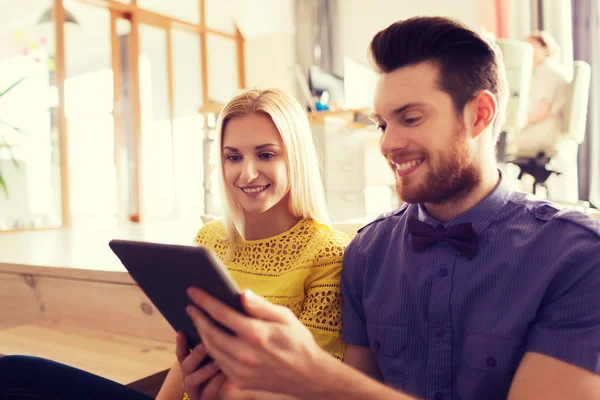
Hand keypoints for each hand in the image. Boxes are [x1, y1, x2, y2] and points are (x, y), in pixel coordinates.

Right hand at [176, 332, 225, 399]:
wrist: (224, 396)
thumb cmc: (220, 375)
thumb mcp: (214, 360)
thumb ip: (211, 348)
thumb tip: (217, 327)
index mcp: (189, 366)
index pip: (181, 353)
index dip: (180, 343)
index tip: (182, 331)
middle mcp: (188, 377)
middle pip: (185, 365)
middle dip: (194, 355)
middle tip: (204, 345)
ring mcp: (194, 391)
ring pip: (192, 380)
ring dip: (205, 370)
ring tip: (217, 362)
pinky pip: (207, 393)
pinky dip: (215, 382)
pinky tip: (224, 374)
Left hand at [186, 287, 329, 397]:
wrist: (308, 375)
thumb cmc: (298, 341)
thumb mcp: (285, 317)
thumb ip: (261, 306)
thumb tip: (241, 294)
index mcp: (256, 334)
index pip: (221, 313)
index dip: (204, 301)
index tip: (192, 292)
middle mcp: (245, 354)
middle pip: (210, 332)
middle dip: (197, 317)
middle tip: (191, 307)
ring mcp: (241, 370)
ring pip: (211, 349)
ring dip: (201, 333)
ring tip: (198, 321)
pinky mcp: (240, 381)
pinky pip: (218, 363)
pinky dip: (211, 349)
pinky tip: (210, 340)